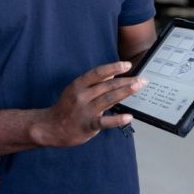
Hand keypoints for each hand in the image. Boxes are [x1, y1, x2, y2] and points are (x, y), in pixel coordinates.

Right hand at [31, 61, 145, 147]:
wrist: (50, 127)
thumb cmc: (65, 108)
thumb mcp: (76, 90)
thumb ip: (93, 83)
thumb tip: (112, 74)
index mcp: (78, 85)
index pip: (98, 73)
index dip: (113, 68)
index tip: (127, 65)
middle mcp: (82, 96)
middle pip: (107, 86)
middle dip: (126, 81)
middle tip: (142, 79)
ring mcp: (85, 110)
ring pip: (108, 99)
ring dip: (125, 92)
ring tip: (138, 87)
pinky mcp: (88, 125)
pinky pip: (104, 121)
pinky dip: (117, 119)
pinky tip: (128, 117)